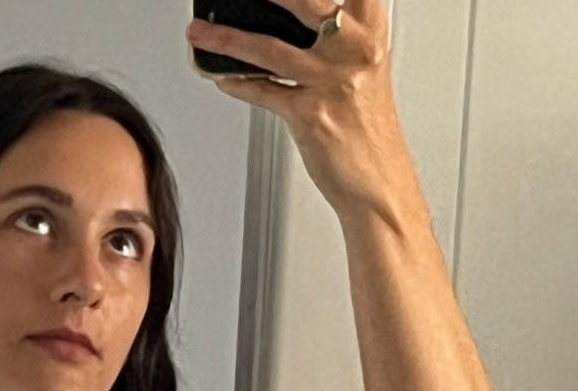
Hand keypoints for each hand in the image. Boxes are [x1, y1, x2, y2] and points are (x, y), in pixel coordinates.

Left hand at [185, 1, 416, 217]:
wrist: (378, 184)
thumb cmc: (367, 129)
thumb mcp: (363, 68)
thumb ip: (335, 37)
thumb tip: (289, 19)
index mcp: (370, 31)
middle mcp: (355, 49)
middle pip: (305, 0)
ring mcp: (331, 81)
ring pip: (268, 49)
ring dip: (225, 40)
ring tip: (198, 32)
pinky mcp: (310, 115)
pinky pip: (262, 93)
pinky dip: (236, 84)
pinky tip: (219, 77)